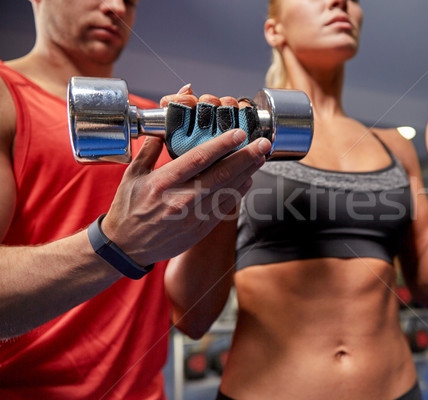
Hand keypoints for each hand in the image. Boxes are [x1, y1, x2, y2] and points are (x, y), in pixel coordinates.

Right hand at [99, 85, 271, 265]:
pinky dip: (239, 192)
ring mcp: (193, 217)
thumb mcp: (132, 175)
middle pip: (221, 174)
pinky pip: (225, 208)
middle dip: (246, 157)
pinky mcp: (200, 229)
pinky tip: (248, 179)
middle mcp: (181, 200)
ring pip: (227, 191)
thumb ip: (149, 149)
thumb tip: (163, 128)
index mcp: (163, 183)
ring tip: (262, 157)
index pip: (198, 159)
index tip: (239, 133)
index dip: (222, 145)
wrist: (127, 247)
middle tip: (264, 143)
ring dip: (247, 173)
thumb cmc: (128, 209)